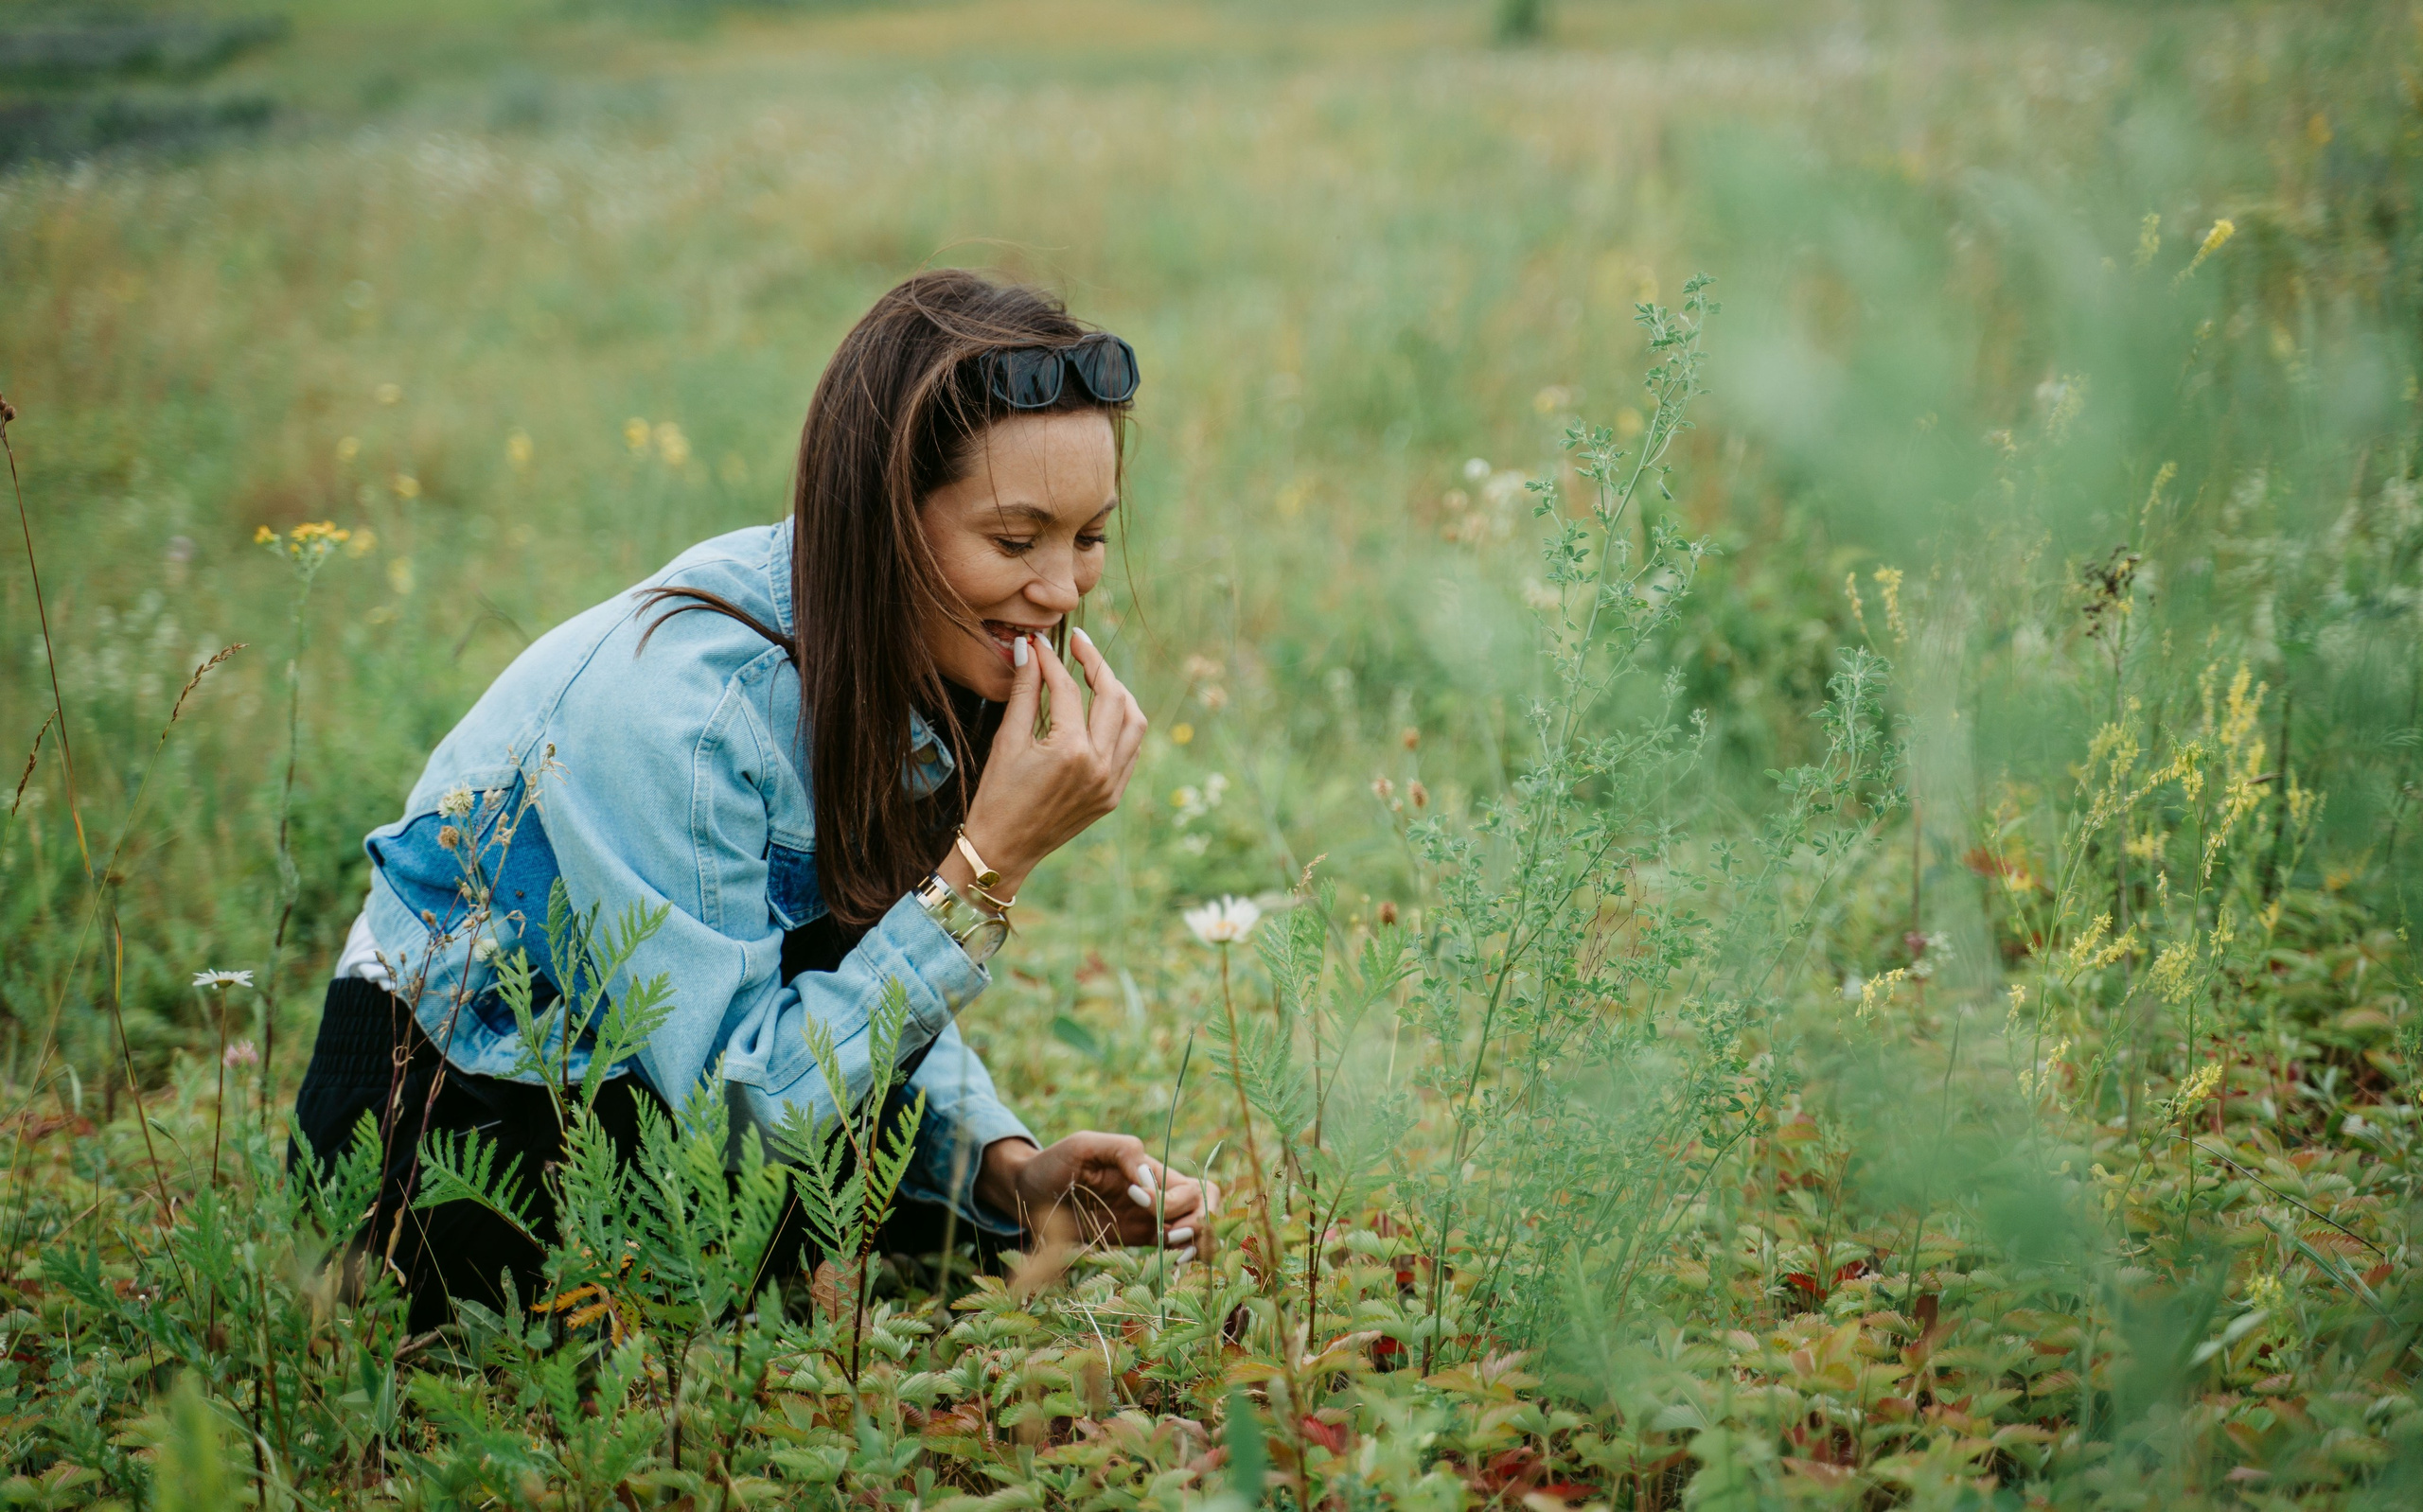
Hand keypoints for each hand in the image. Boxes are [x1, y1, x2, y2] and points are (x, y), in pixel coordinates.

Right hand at [948, 628, 1145, 900]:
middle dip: (1096, 663)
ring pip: (1135, 722)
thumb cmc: (996, 796)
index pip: (1068, 689)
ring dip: (1119, 693)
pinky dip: (1124, 724)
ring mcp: (1111, 783)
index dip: (1051, 660)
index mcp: (1070, 751)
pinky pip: (1132, 749)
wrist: (1002, 851)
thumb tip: (1028, 650)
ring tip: (1097, 675)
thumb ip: (1023, 692)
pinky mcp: (1113, 795)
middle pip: (1113, 696)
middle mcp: (1099, 766)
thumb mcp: (1007, 741)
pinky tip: (1104, 711)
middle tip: (1078, 643)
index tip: (1040, 643)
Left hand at [975, 1133, 1214, 1257]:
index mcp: (1151, 1171)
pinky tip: (1173, 1264)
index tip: (1137, 1201)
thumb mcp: (1084, 1145)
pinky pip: (1177, 1249)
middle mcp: (1158, 1194)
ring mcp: (1150, 1220)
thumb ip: (1121, 1150)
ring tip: (1174, 1255)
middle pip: (1207, 1206)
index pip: (1194, 1185)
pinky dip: (1186, 1257)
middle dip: (1198, 1222)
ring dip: (1198, 1243)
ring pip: (1201, 1230)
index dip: (1175, 1199)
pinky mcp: (1138, 1241)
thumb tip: (1151, 1178)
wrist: (1029, 1193)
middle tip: (1168, 1235)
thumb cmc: (1054, 1162)